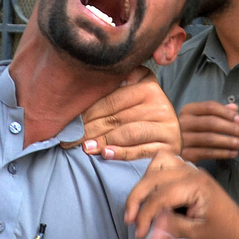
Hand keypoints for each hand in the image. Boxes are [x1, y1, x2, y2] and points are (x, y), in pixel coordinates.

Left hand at [66, 66, 181, 159]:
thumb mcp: (132, 94)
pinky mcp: (169, 145)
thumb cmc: (142, 115)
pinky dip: (121, 153)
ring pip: (127, 133)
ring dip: (102, 141)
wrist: (168, 136)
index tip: (69, 123)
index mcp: (148, 84)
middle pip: (115, 117)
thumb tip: (78, 96)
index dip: (87, 113)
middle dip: (88, 130)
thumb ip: (114, 88)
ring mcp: (167, 124)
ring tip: (84, 148)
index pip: (110, 99)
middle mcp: (160, 102)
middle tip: (69, 140)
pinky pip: (141, 150)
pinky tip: (106, 154)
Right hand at [124, 156, 238, 238]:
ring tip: (139, 205)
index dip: (145, 215)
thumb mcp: (197, 236)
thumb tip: (147, 222)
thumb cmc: (223, 235)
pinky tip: (150, 194)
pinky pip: (165, 164)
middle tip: (130, 220)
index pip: (160, 195)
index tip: (139, 233)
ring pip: (157, 163)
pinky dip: (153, 176)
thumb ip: (170, 225)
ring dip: (144, 183)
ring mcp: (191, 170)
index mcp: (197, 186)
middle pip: (154, 176)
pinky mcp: (188, 173)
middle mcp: (193, 172)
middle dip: (137, 198)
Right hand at [178, 100, 238, 162]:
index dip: (227, 113)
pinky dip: (222, 153)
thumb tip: (235, 107)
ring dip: (229, 141)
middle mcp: (182, 123)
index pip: (210, 107)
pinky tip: (233, 153)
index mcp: (187, 110)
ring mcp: (182, 139)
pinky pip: (207, 153)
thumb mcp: (201, 118)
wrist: (172, 149)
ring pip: (209, 138)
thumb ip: (218, 112)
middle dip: (231, 128)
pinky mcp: (184, 154)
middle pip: (211, 122)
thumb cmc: (191, 131)